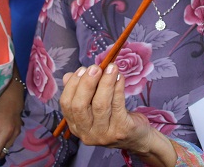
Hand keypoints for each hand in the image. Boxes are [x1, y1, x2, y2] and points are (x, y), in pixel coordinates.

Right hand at [60, 64, 175, 166]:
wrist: (137, 137)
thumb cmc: (112, 116)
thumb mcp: (93, 106)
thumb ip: (81, 91)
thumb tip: (69, 75)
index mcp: (76, 126)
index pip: (66, 104)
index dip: (72, 85)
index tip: (82, 69)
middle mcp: (87, 133)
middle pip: (80, 106)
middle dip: (87, 83)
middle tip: (96, 68)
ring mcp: (104, 134)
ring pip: (100, 105)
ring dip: (105, 82)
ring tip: (111, 67)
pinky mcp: (121, 130)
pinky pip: (117, 105)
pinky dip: (118, 87)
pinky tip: (120, 77)